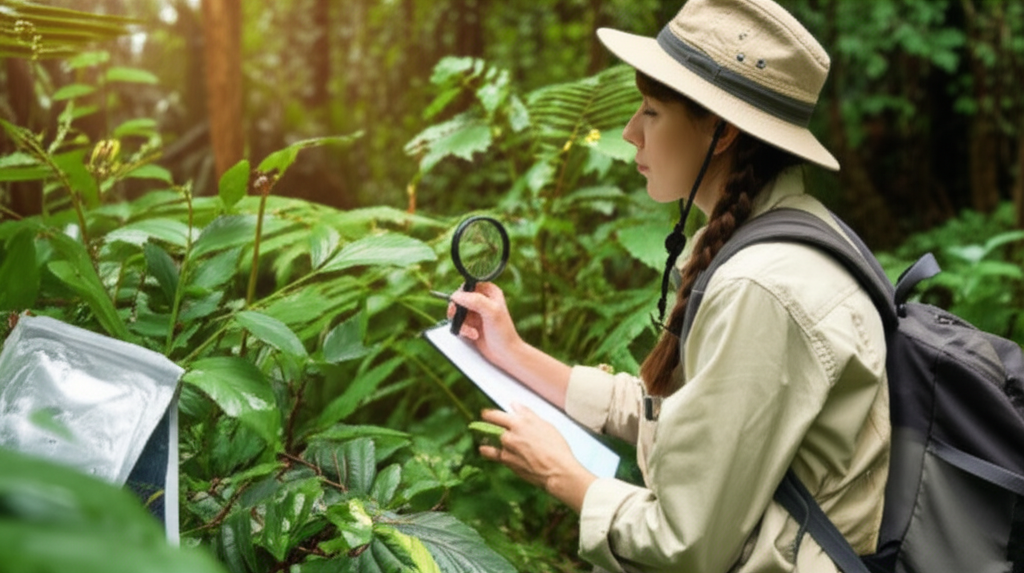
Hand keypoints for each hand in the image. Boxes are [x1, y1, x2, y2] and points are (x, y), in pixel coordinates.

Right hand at [448, 282, 522, 367]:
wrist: (505, 353)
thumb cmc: (503, 332)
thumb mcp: (491, 312)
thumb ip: (475, 300)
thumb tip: (455, 296)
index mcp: (489, 291)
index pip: (468, 285)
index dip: (462, 294)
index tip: (461, 305)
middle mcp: (482, 300)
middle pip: (459, 298)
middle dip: (458, 311)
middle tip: (460, 319)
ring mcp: (475, 313)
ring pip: (456, 311)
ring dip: (461, 323)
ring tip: (472, 332)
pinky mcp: (471, 324)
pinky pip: (458, 323)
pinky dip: (463, 330)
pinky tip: (473, 335)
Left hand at [478, 404, 595, 512]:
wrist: (557, 471)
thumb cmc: (556, 449)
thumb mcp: (545, 426)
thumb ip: (528, 414)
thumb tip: (516, 406)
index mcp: (520, 422)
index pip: (496, 415)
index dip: (489, 414)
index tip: (486, 414)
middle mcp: (510, 435)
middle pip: (491, 427)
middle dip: (486, 424)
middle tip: (483, 423)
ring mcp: (506, 449)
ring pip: (490, 441)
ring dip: (487, 439)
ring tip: (484, 439)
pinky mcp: (507, 462)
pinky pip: (493, 454)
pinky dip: (488, 451)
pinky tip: (485, 450)